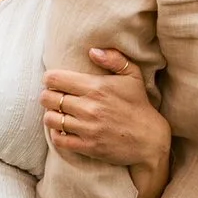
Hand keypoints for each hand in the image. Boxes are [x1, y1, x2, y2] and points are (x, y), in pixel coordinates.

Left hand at [42, 48, 170, 171]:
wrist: (149, 140)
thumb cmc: (139, 105)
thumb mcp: (133, 76)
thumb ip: (114, 59)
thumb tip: (92, 51)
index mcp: (97, 87)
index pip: (55, 79)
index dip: (50, 79)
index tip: (55, 81)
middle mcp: (89, 107)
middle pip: (48, 98)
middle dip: (48, 96)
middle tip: (55, 97)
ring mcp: (87, 128)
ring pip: (50, 119)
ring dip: (51, 115)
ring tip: (59, 113)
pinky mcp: (87, 146)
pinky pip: (58, 139)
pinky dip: (56, 134)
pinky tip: (63, 129)